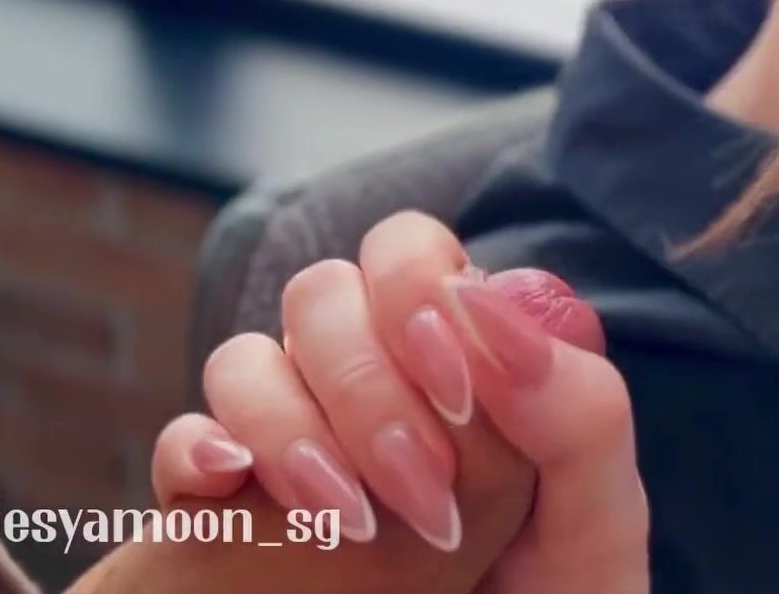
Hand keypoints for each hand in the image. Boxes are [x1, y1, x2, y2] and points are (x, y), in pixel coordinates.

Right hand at [152, 212, 647, 593]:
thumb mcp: (594, 524)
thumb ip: (581, 412)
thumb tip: (490, 303)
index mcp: (459, 355)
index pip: (411, 253)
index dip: (418, 295)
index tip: (458, 396)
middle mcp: (370, 377)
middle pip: (322, 295)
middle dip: (368, 388)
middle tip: (422, 494)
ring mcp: (294, 436)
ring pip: (245, 358)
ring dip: (289, 428)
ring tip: (348, 523)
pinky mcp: (226, 506)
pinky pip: (184, 442)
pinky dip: (197, 452)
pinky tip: (236, 490)